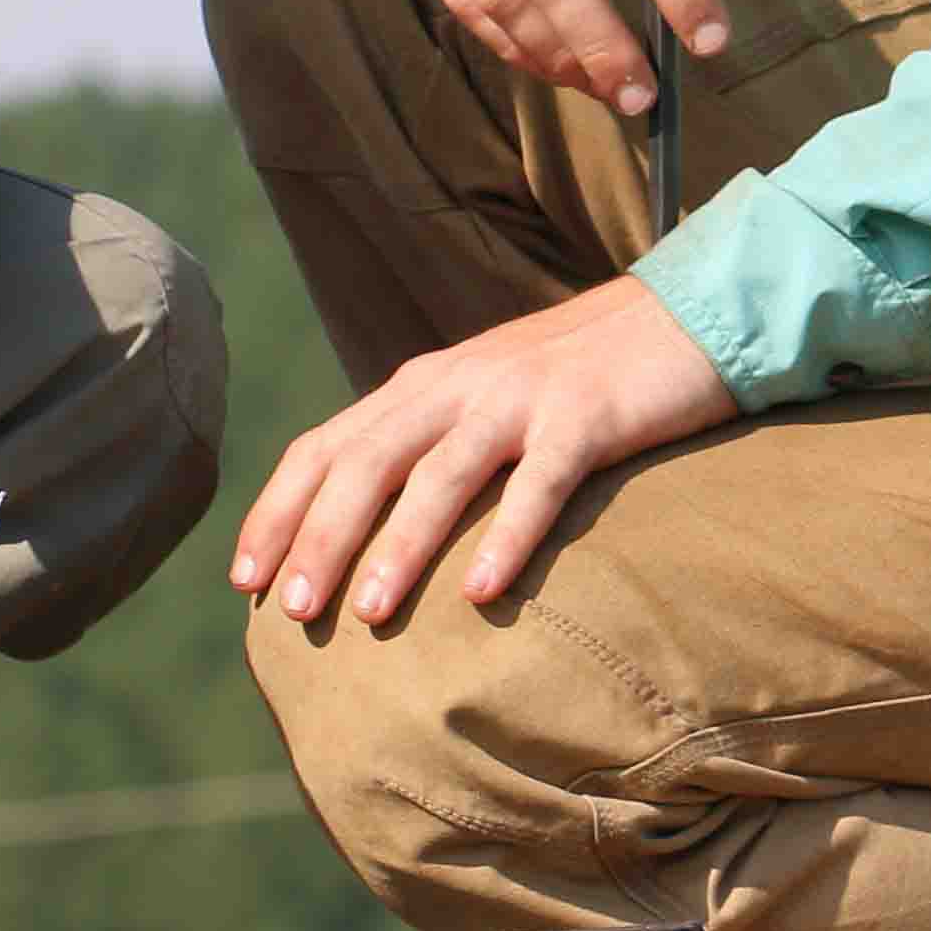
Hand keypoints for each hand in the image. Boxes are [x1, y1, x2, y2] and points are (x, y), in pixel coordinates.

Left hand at [232, 275, 735, 630]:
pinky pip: (540, 481)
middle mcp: (457, 385)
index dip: (279, 510)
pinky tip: (481, 594)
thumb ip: (432, 449)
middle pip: (366, 461)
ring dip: (399, 545)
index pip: (325, 445)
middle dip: (320, 536)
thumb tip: (372, 536)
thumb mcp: (487, 403)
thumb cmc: (581, 379)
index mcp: (422, 386)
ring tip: (369, 614)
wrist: (686, 315)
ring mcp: (521, 397)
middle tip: (291, 613)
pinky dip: (507, 536)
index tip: (244, 582)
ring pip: (440, 473)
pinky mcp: (588, 415)